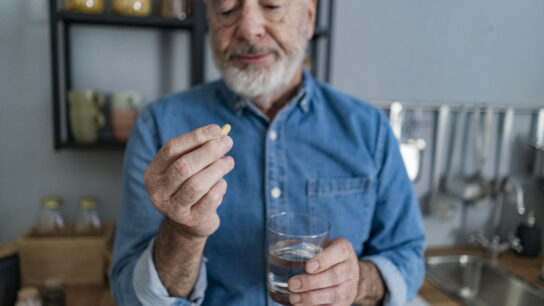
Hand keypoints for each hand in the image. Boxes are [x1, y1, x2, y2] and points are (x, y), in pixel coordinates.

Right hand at [144, 124, 233, 238]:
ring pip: (197, 184)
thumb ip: (200, 150)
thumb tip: (220, 135)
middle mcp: (158, 191)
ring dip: (217, 169)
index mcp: (154, 172)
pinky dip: (220, 186)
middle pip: (184, 166)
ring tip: (229, 162)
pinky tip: (222, 182)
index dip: (195, 137)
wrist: (189, 223)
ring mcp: (172, 208)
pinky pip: (210, 198)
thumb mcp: (190, 167)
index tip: (217, 130)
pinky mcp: (191, 220)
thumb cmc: (190, 186)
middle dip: (209, 152)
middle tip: (228, 142)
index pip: (172, 149)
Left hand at [287, 238, 384, 305]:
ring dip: (312, 298)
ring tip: (293, 298)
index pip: (339, 251)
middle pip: (335, 276)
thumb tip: (275, 250)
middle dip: (311, 282)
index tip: (307, 266)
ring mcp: (350, 286)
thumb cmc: (328, 255)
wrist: (350, 271)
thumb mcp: (322, 244)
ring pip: (335, 294)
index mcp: (344, 249)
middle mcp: (350, 267)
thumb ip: (306, 246)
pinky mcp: (346, 301)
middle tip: (291, 284)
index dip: (324, 260)